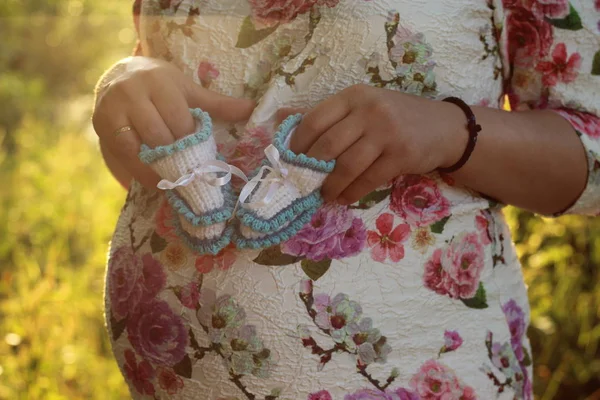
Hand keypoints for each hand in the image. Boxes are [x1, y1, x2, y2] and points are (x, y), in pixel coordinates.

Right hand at [92, 56, 255, 188]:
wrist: (118, 74)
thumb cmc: (160, 85)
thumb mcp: (187, 90)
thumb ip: (218, 104)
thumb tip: (252, 109)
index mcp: (159, 82)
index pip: (179, 119)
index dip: (191, 141)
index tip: (203, 158)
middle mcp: (132, 93)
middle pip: (158, 135)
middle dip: (176, 157)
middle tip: (191, 175)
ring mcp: (113, 110)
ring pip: (138, 148)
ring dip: (157, 168)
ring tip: (174, 181)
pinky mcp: (101, 126)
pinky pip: (123, 156)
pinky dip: (140, 171)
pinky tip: (154, 180)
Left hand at [276, 84, 465, 204]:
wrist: (444, 128)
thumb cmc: (394, 118)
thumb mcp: (361, 107)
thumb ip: (324, 114)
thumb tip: (281, 118)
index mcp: (354, 96)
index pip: (314, 119)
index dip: (297, 144)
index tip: (290, 161)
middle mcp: (369, 110)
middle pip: (328, 145)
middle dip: (311, 169)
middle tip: (304, 183)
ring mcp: (387, 131)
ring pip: (346, 165)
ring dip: (331, 186)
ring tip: (324, 196)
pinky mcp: (401, 154)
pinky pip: (368, 179)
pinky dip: (352, 193)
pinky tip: (345, 198)